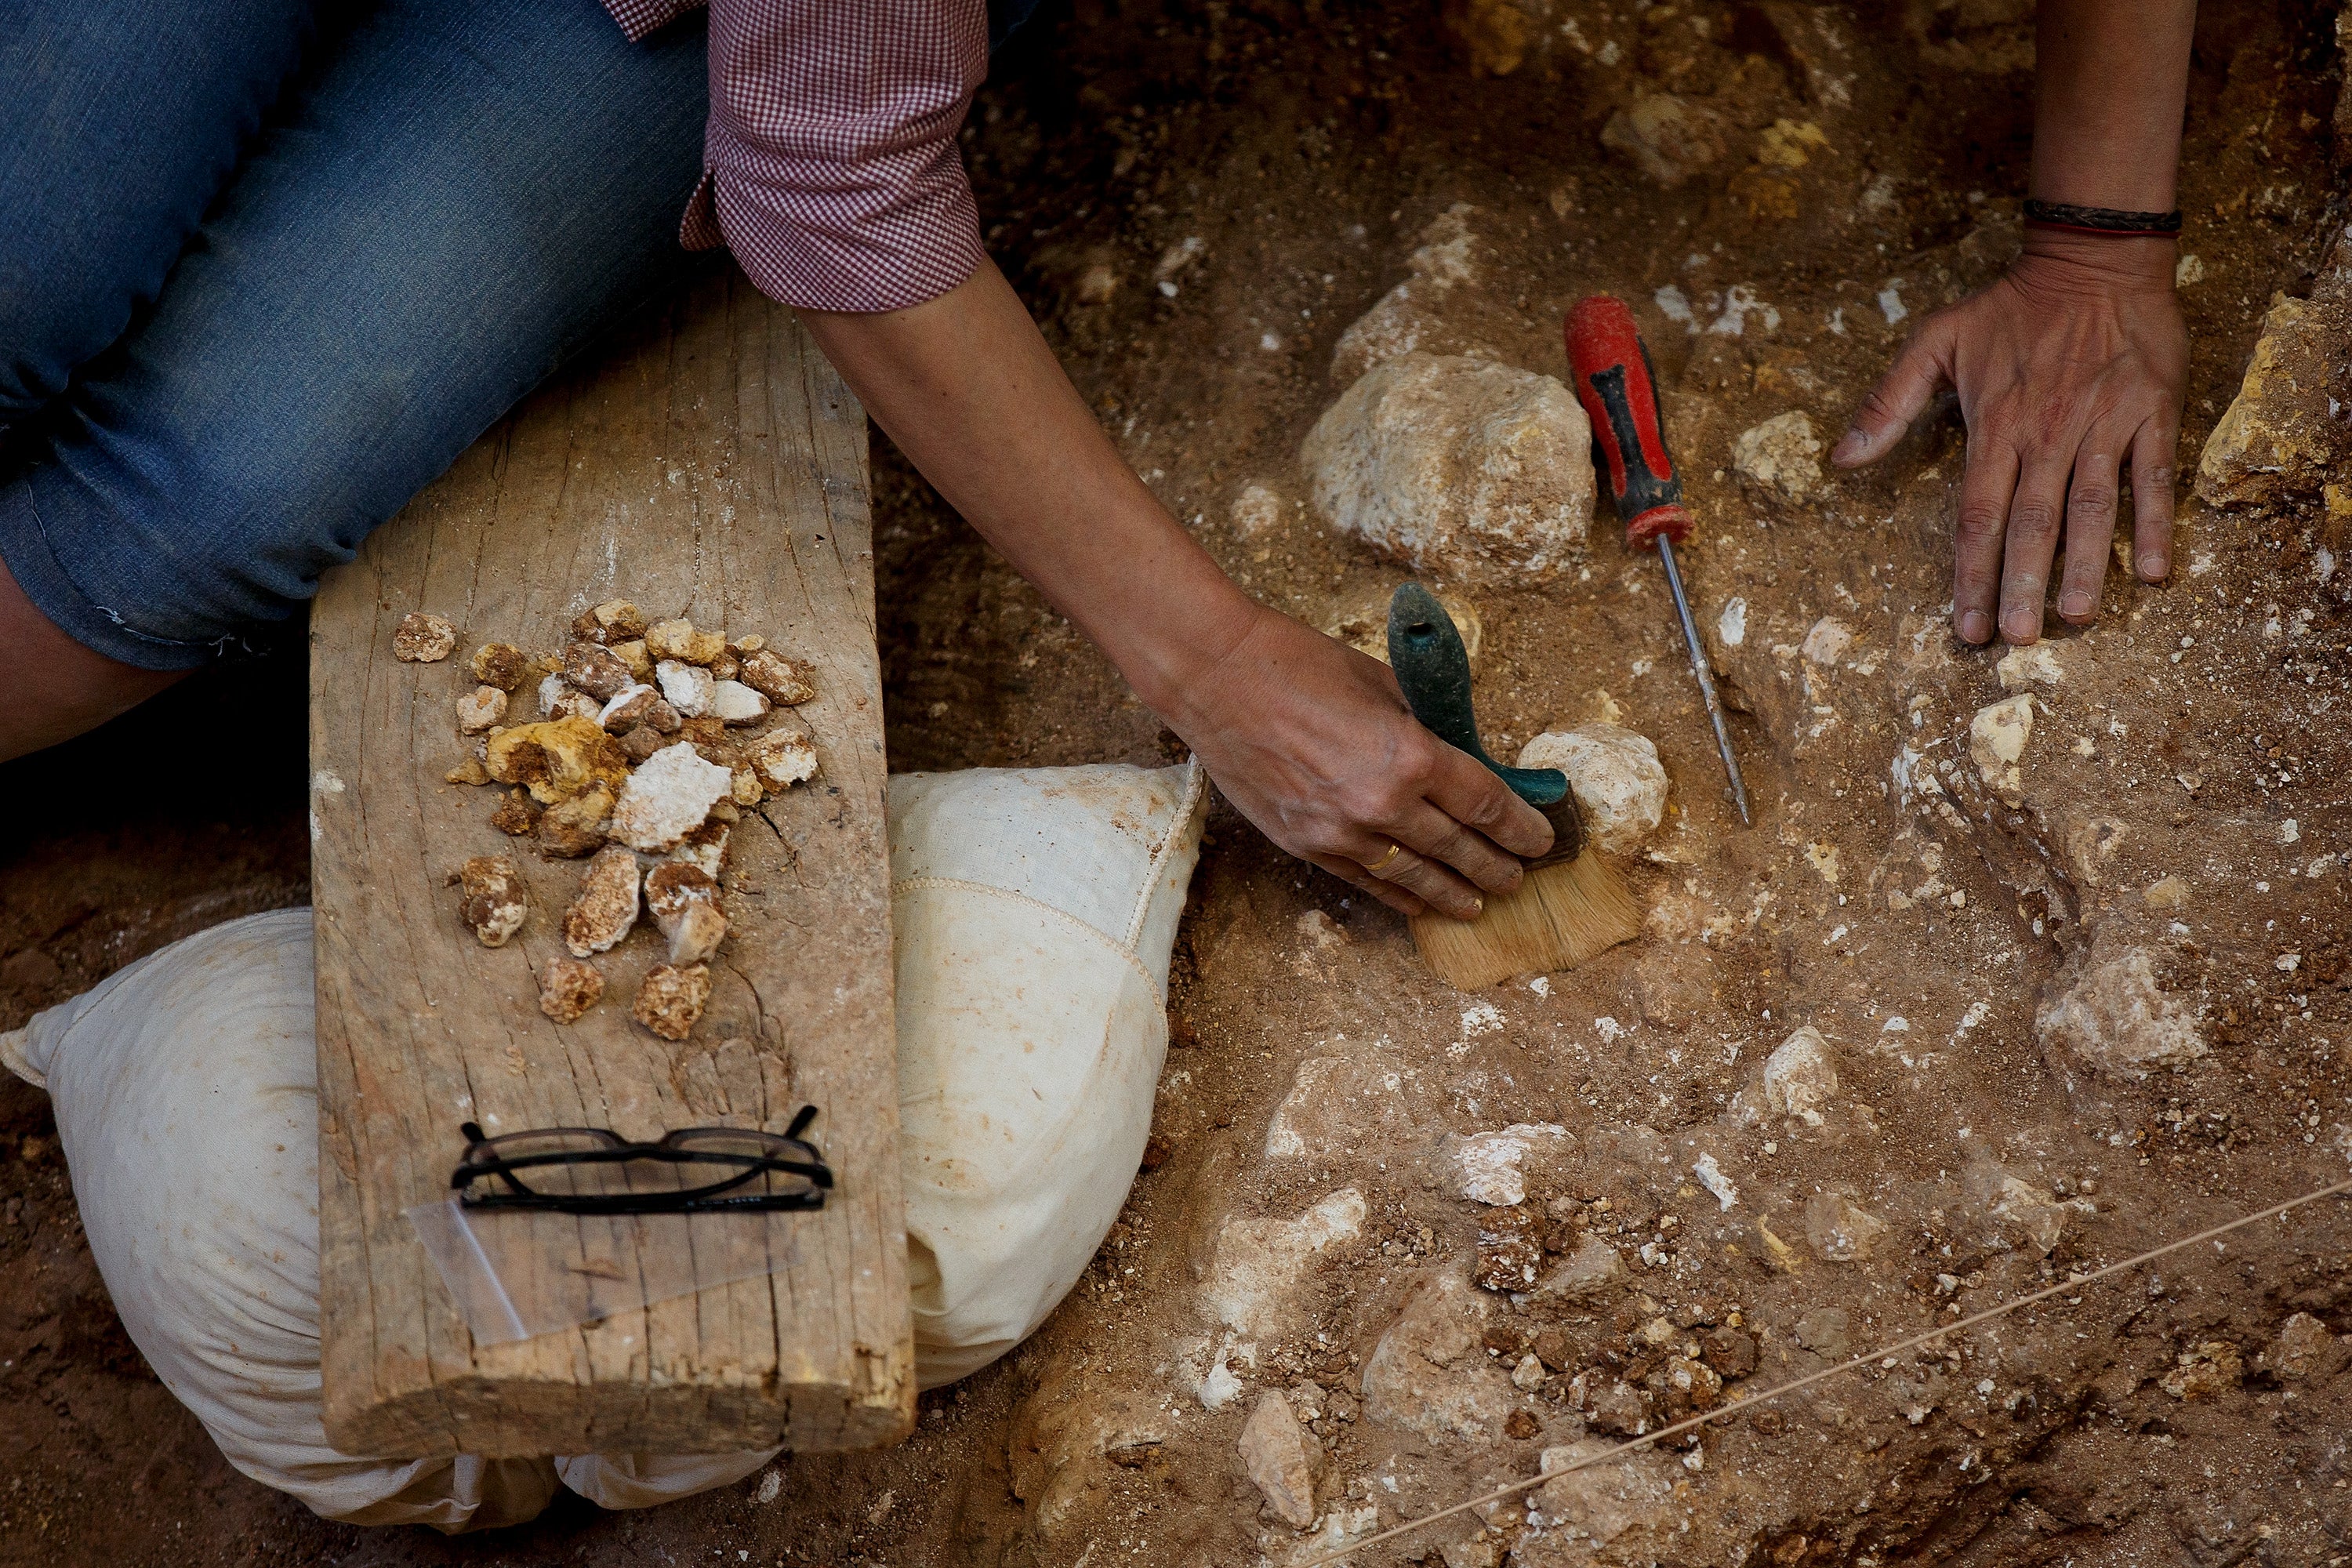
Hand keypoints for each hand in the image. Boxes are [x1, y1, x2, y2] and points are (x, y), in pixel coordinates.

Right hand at [1157, 604, 1553, 920]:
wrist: (1215, 678)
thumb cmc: (1298, 664)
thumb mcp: (1384, 682)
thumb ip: (1428, 724)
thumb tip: (1463, 755)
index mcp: (1412, 756)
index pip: (1485, 802)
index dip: (1520, 824)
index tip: (1541, 837)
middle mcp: (1382, 804)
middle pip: (1459, 847)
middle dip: (1496, 865)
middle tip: (1520, 877)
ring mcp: (1341, 832)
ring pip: (1416, 876)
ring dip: (1455, 893)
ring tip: (1481, 904)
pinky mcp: (1306, 844)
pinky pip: (1366, 881)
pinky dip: (1400, 895)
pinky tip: (1422, 905)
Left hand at [1829, 232, 2186, 644]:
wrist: (2094, 260)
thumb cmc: (2009, 307)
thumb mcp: (1933, 340)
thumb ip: (1887, 402)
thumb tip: (1839, 458)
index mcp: (1995, 427)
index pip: (1976, 515)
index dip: (1969, 573)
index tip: (1964, 625)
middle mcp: (2047, 434)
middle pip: (2031, 523)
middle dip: (2020, 584)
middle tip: (2015, 638)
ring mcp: (2101, 426)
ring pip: (2090, 508)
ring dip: (2085, 566)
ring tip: (2077, 618)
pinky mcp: (2150, 414)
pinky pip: (2154, 477)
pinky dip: (2154, 522)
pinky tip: (2154, 571)